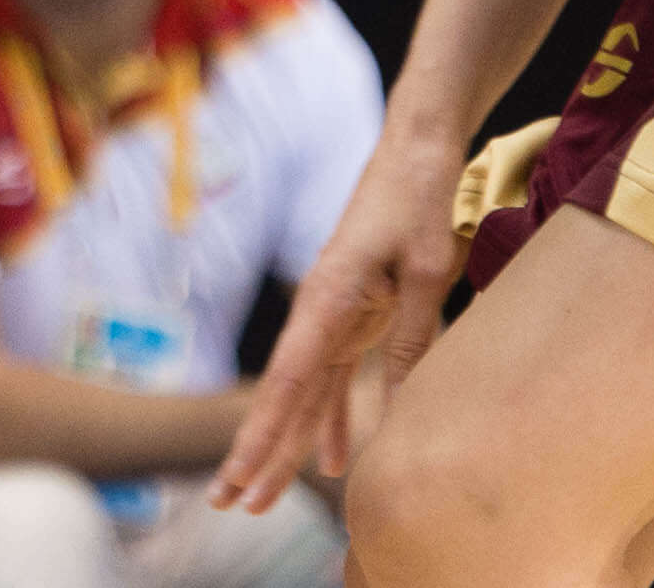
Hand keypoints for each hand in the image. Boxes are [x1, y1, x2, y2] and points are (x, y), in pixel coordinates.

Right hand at [212, 122, 465, 512]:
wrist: (415, 148)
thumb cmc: (418, 201)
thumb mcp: (425, 272)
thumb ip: (411, 339)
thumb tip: (399, 409)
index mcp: (328, 299)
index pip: (288, 382)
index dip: (262, 434)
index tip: (238, 474)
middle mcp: (320, 312)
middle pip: (283, 396)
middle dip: (257, 453)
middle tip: (228, 504)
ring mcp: (335, 313)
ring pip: (303, 392)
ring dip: (287, 444)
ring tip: (263, 496)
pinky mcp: (355, 311)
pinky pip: (335, 376)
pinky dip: (335, 418)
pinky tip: (336, 460)